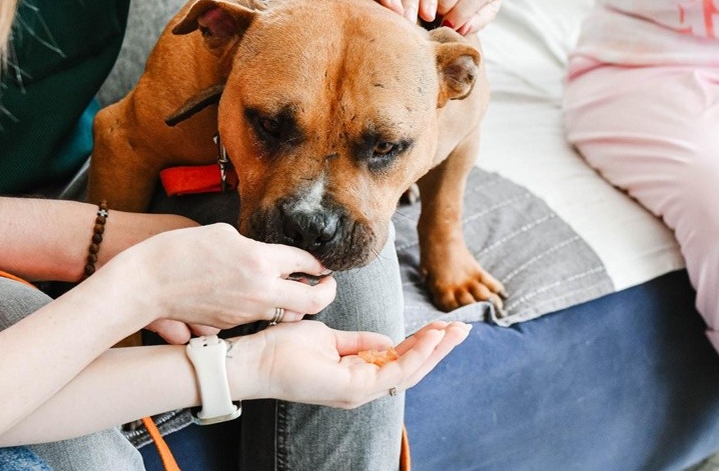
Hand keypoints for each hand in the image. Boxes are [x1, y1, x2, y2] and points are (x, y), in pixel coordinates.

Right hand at [124, 223, 335, 330]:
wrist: (149, 282)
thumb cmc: (181, 251)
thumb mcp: (224, 234)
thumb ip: (254, 246)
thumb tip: (268, 257)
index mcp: (261, 260)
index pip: (306, 262)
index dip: (319, 262)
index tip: (323, 263)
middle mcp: (260, 290)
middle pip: (313, 300)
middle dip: (327, 292)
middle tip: (327, 284)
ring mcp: (247, 311)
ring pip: (290, 315)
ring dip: (297, 304)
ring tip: (295, 291)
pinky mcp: (232, 325)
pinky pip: (262, 319)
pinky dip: (269, 310)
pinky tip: (261, 298)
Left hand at [229, 320, 471, 407]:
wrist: (256, 361)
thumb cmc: (284, 350)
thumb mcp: (329, 339)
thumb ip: (359, 344)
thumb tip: (386, 340)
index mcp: (357, 376)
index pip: (399, 362)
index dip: (423, 346)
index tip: (441, 327)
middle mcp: (362, 388)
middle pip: (411, 370)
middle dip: (438, 350)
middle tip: (462, 329)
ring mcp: (358, 391)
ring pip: (409, 372)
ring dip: (434, 350)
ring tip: (453, 331)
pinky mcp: (352, 388)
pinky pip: (393, 372)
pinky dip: (416, 355)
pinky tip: (431, 338)